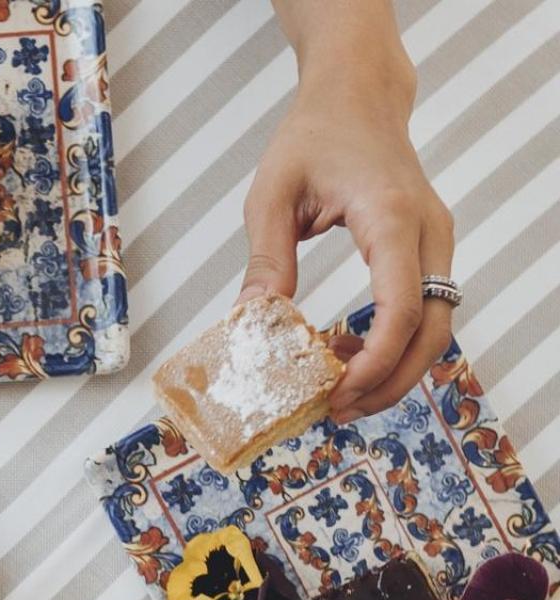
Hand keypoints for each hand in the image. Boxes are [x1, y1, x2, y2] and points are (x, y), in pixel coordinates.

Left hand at [239, 46, 453, 422]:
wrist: (357, 98)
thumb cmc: (314, 137)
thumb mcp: (271, 194)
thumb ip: (266, 258)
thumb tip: (253, 320)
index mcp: (390, 217)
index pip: (403, 305)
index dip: (376, 359)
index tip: (338, 391)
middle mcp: (426, 232)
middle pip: (434, 329)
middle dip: (391, 381)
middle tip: (339, 411)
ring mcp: (435, 242)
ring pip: (438, 326)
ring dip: (397, 371)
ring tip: (343, 396)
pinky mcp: (428, 251)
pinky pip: (426, 310)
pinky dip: (395, 345)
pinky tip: (350, 356)